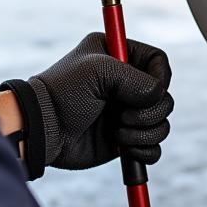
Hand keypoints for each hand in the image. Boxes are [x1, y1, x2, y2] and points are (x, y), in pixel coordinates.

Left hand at [2, 32, 171, 177]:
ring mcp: (125, 112)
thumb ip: (135, 78)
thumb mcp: (98, 70)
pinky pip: (153, 147)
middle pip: (164, 95)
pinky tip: (124, 148)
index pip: (157, 61)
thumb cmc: (63, 93)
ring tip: (117, 133)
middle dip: (149, 110)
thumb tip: (158, 96)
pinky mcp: (125, 139)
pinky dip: (145, 150)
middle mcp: (125, 84)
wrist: (42, 130)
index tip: (152, 90)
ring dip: (144, 131)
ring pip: (161, 122)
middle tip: (124, 116)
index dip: (161, 77)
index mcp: (117, 56)